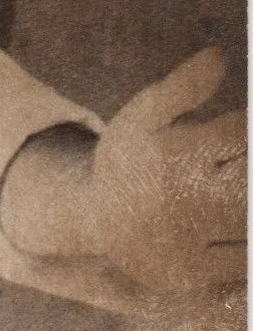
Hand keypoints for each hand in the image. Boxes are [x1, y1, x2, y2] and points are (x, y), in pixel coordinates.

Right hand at [70, 48, 245, 296]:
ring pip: (246, 222)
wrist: (93, 218)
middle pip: (247, 183)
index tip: (239, 133)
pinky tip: (237, 225)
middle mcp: (179, 203)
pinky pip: (242, 262)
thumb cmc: (131, 156)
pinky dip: (248, 243)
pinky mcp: (188, 274)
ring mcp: (185, 244)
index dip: (244, 131)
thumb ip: (182, 87)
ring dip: (244, 203)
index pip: (242, 134)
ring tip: (231, 188)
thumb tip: (218, 55)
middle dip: (245, 171)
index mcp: (173, 157)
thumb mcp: (144, 113)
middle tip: (237, 166)